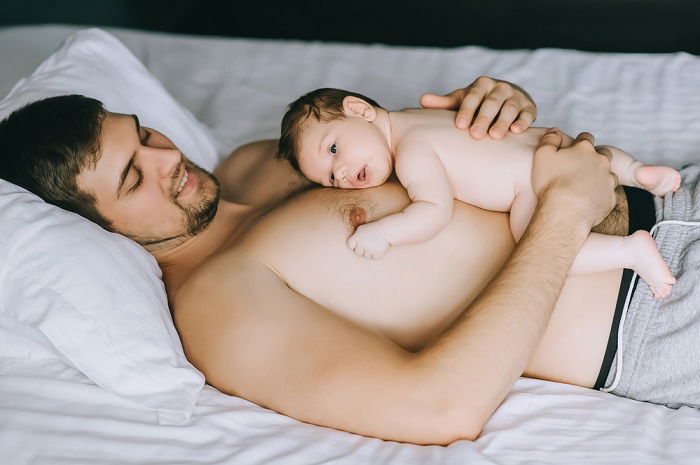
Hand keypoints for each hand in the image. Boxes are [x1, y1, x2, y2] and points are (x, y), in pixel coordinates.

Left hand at [348, 223, 390, 259]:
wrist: (387, 230)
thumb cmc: (373, 229)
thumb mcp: (361, 229)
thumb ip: (355, 236)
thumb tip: (349, 246)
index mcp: (357, 237)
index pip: (350, 245)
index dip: (354, 245)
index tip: (359, 243)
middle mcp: (362, 243)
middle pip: (358, 253)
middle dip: (362, 250)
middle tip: (368, 244)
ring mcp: (370, 249)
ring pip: (367, 256)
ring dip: (370, 252)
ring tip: (375, 244)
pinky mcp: (377, 253)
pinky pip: (375, 258)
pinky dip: (377, 254)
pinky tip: (379, 247)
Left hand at [420, 76, 536, 139]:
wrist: (506, 99)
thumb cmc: (477, 103)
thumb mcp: (461, 101)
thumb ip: (444, 103)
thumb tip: (423, 101)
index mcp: (481, 84)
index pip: (472, 97)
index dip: (466, 110)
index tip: (460, 125)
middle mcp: (500, 87)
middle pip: (491, 103)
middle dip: (483, 118)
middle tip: (476, 134)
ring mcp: (516, 97)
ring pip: (509, 108)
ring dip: (503, 122)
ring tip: (495, 136)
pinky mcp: (529, 107)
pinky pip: (527, 114)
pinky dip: (523, 122)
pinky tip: (516, 131)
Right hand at [532, 129, 617, 228]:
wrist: (564, 213)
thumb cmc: (551, 184)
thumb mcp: (542, 156)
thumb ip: (549, 139)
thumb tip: (556, 131)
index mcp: (584, 149)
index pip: (586, 138)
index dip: (578, 142)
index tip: (572, 150)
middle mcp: (601, 161)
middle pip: (603, 153)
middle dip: (594, 157)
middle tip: (580, 167)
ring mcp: (608, 180)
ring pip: (608, 173)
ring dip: (599, 176)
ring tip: (584, 186)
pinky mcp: (610, 198)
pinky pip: (608, 193)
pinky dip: (600, 194)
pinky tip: (588, 200)